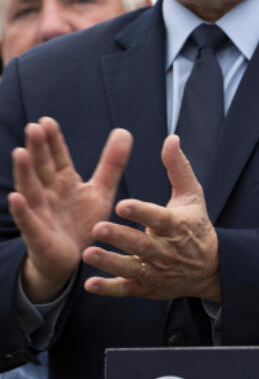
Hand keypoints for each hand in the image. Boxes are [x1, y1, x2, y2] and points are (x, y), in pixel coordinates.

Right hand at [10, 118, 130, 302]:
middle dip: (38, 149)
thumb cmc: (83, 221)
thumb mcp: (101, 190)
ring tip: (20, 152)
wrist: (73, 258)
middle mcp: (48, 193)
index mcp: (63, 181)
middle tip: (34, 127)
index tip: (47, 121)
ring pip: (31, 189)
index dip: (53, 140)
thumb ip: (111, 164)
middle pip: (42, 168)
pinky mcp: (38, 234)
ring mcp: (40, 212)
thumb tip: (123, 131)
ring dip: (25, 172)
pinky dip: (21, 209)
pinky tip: (16, 197)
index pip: (57, 157)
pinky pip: (28, 221)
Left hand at [82, 135, 220, 301]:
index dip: (141, 212)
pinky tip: (90, 284)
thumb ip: (178, 168)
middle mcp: (166, 250)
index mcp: (176, 225)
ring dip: (110, 262)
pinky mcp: (147, 287)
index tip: (122, 204)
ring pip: (131, 267)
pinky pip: (126, 289)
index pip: (158, 218)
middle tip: (98, 228)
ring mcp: (156, 270)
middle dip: (120, 237)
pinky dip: (108, 289)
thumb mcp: (192, 195)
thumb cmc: (195, 225)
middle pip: (142, 245)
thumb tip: (171, 138)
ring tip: (88, 253)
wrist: (211, 267)